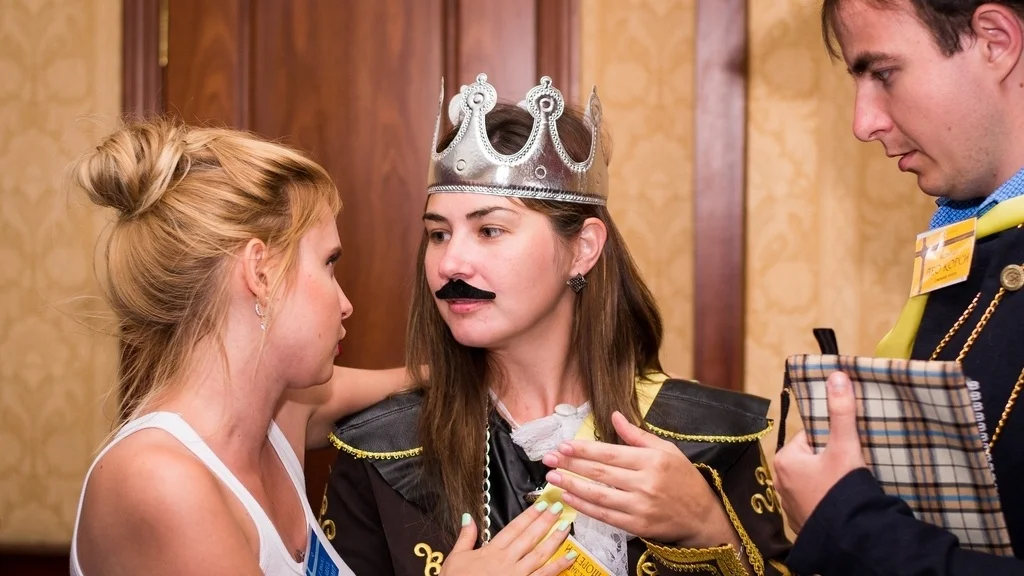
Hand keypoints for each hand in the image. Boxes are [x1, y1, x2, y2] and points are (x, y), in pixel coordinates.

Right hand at [439, 502, 576, 575]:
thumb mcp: (455, 558)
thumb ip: (465, 537)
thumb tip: (468, 517)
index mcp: (491, 551)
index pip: (514, 528)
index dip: (529, 516)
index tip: (541, 504)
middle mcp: (507, 561)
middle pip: (530, 537)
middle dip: (545, 521)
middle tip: (559, 507)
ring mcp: (517, 575)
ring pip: (540, 554)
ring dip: (555, 539)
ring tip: (567, 526)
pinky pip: (544, 575)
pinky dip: (558, 566)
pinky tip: (570, 557)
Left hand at [542, 411, 736, 547]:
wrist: (702, 516)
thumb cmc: (683, 479)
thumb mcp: (666, 450)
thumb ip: (637, 435)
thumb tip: (615, 415)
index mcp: (652, 460)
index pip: (610, 453)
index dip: (584, 449)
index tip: (563, 445)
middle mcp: (645, 483)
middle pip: (600, 472)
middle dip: (571, 464)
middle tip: (549, 458)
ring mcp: (641, 506)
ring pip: (599, 495)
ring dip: (573, 485)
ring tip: (553, 477)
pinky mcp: (637, 525)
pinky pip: (605, 516)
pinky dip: (585, 507)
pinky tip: (569, 497)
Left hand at [773, 371, 866, 532]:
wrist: (847, 536)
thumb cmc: (842, 488)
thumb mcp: (844, 445)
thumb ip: (841, 410)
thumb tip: (837, 374)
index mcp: (784, 458)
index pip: (811, 436)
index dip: (832, 440)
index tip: (847, 449)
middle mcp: (779, 479)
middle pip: (812, 458)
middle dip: (830, 460)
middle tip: (849, 468)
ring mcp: (787, 502)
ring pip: (812, 479)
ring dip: (828, 480)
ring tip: (846, 485)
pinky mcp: (798, 520)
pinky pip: (813, 500)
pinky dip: (825, 498)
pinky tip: (840, 503)